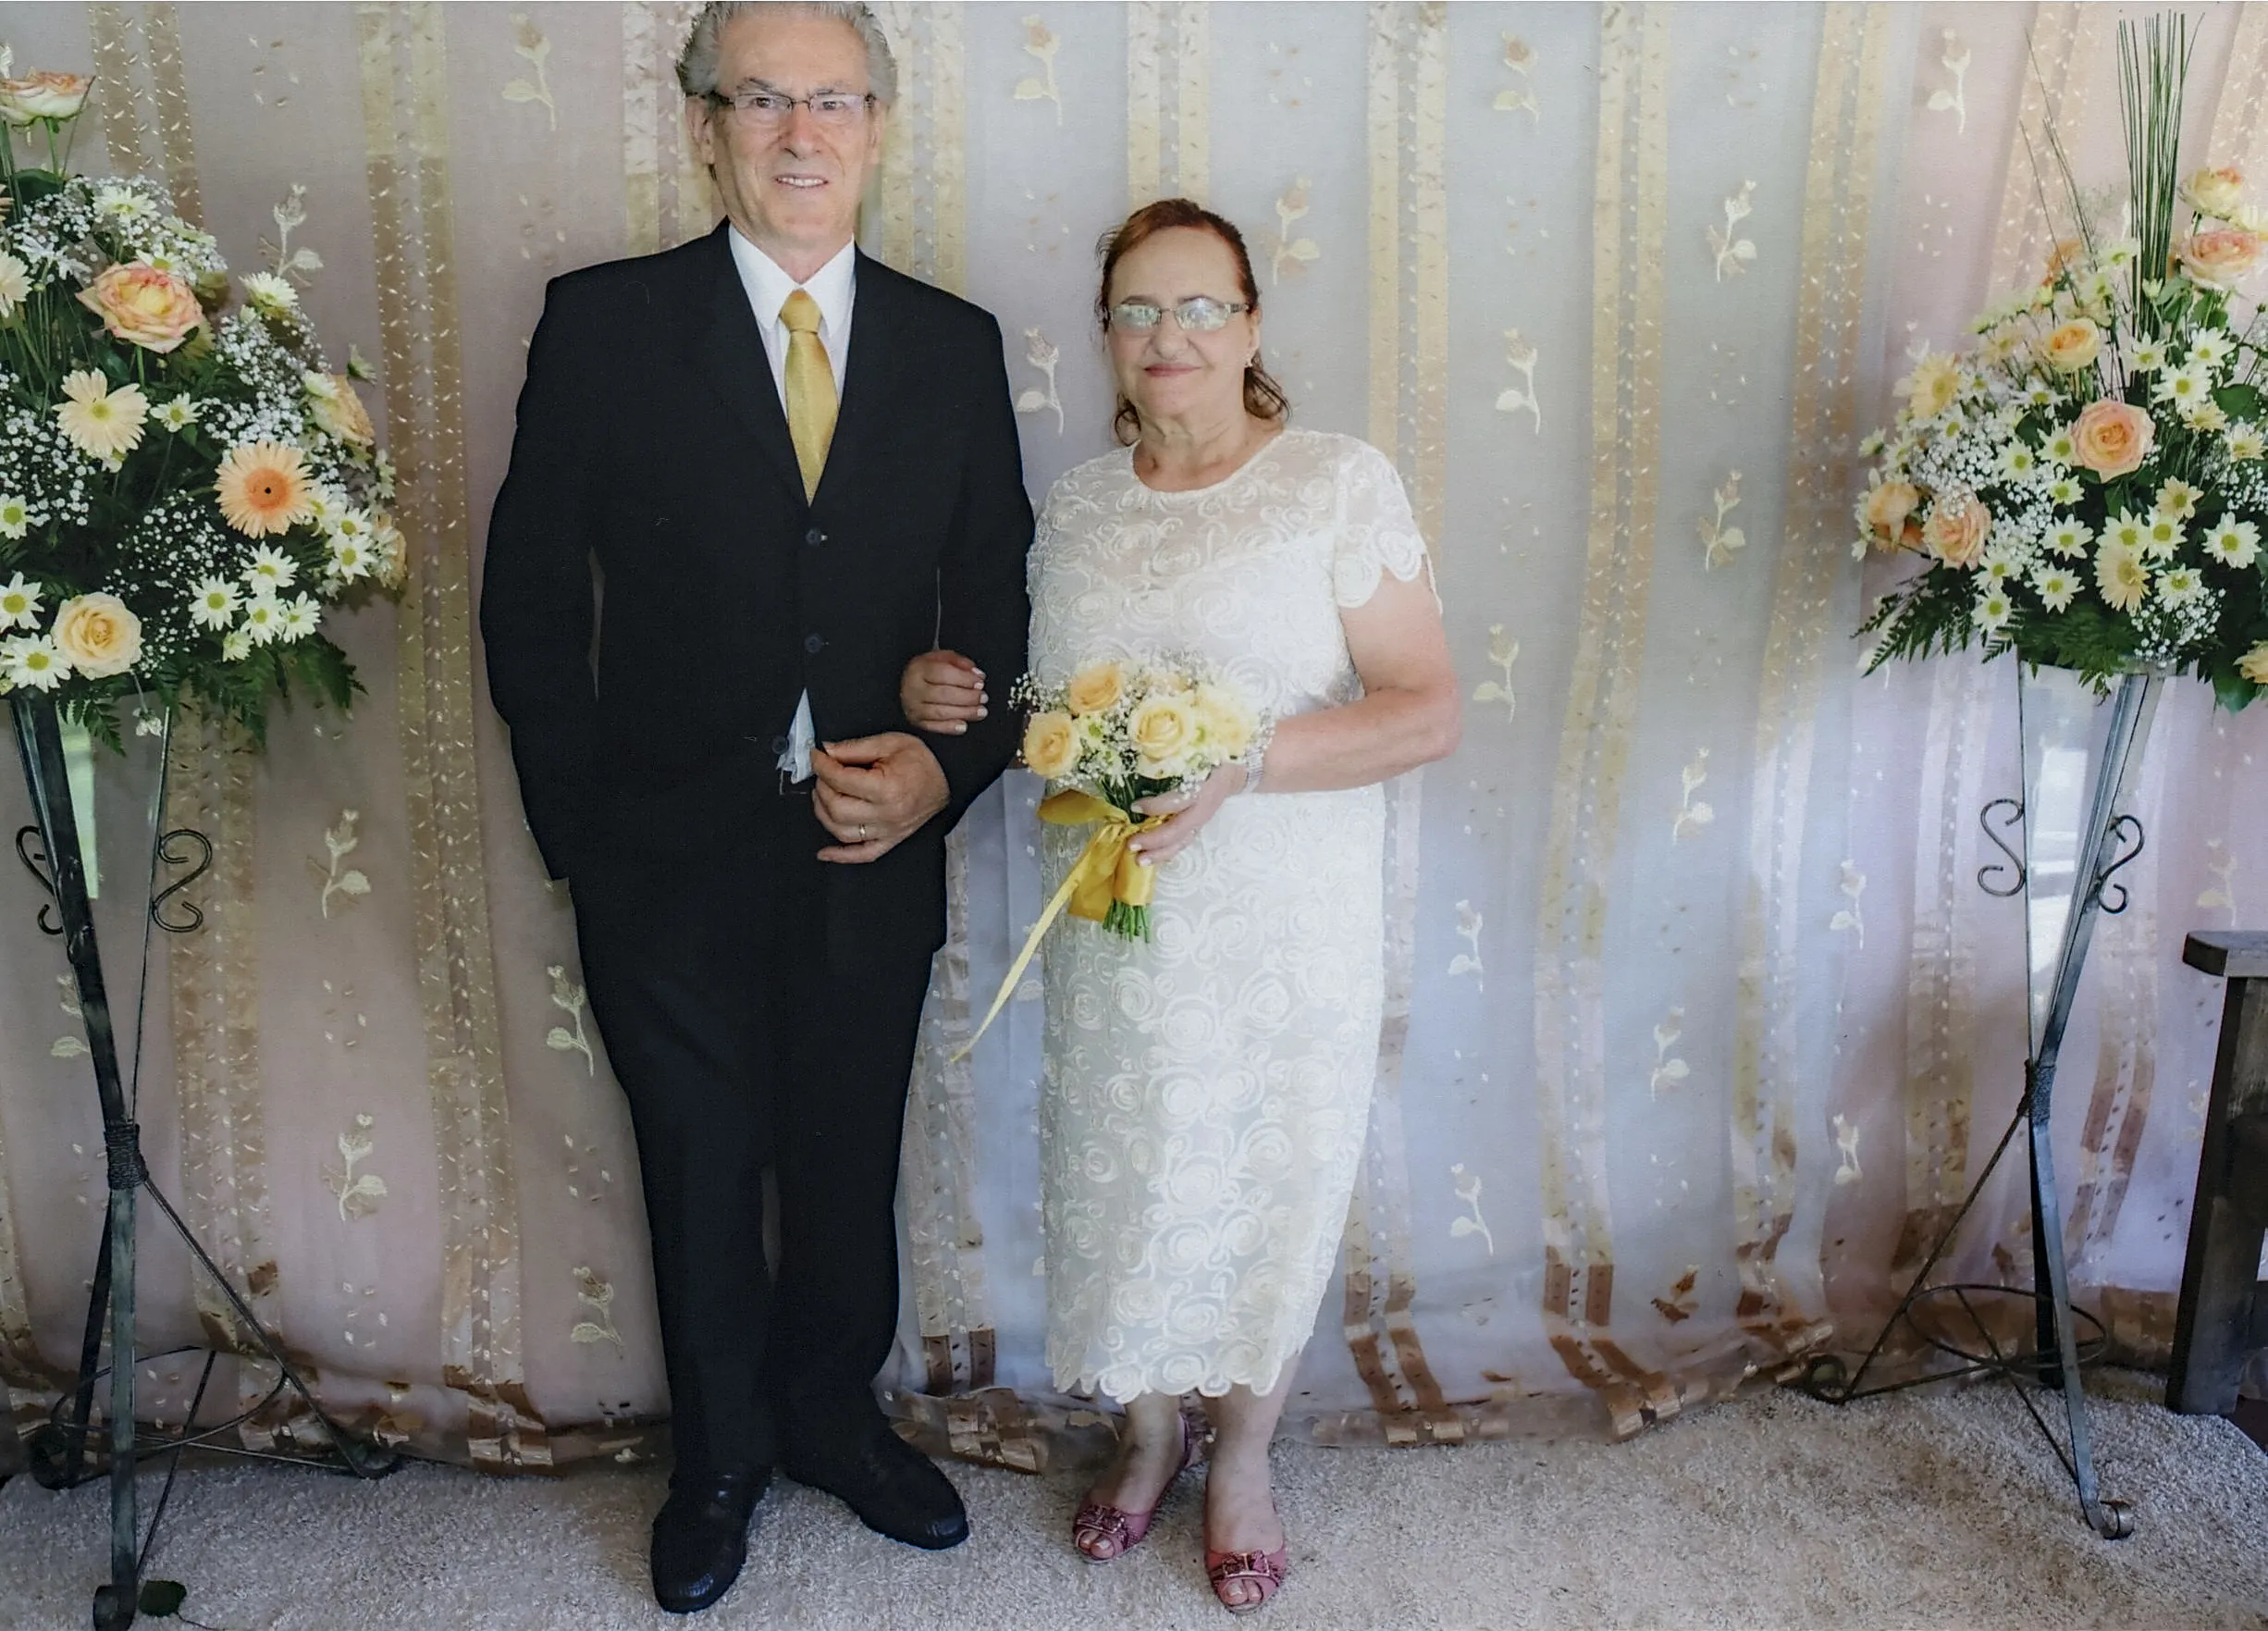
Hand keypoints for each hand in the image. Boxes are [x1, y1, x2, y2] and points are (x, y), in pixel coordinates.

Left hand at [812, 733, 950, 862]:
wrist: (949, 777)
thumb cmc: (923, 760)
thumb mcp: (890, 743)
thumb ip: (855, 748)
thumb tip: (827, 751)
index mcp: (886, 789)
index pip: (840, 780)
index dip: (822, 766)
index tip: (817, 756)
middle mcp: (886, 815)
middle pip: (836, 808)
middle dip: (822, 788)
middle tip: (823, 773)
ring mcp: (888, 832)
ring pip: (842, 832)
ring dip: (824, 814)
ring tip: (823, 796)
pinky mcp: (890, 840)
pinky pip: (862, 855)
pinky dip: (841, 856)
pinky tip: (824, 853)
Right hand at [900, 649, 986, 735]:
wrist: (907, 684)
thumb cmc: (928, 671)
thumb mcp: (943, 658)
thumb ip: (961, 663)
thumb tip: (977, 675)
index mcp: (919, 669)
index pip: (943, 673)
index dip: (965, 679)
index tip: (980, 683)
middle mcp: (913, 688)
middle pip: (943, 694)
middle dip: (968, 697)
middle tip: (983, 697)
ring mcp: (913, 707)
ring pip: (940, 712)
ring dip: (964, 713)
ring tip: (980, 711)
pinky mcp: (916, 721)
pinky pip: (934, 727)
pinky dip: (950, 727)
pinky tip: (963, 725)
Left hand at [1126, 763, 1247, 867]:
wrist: (1235, 772)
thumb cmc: (1209, 759)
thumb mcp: (1196, 754)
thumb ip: (1173, 757)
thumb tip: (1144, 751)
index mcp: (1201, 788)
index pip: (1177, 802)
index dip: (1156, 806)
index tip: (1134, 806)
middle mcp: (1201, 808)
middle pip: (1178, 830)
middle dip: (1154, 839)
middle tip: (1131, 844)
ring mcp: (1201, 820)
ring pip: (1181, 842)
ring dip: (1160, 853)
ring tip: (1140, 860)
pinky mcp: (1198, 826)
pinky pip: (1183, 843)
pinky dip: (1167, 852)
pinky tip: (1152, 857)